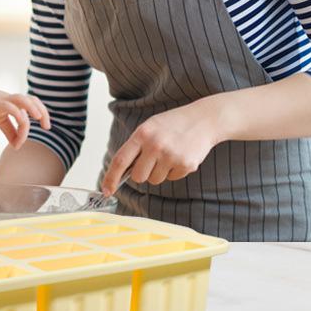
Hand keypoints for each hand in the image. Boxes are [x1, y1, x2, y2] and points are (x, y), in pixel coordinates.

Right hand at [0, 89, 49, 148]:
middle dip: (43, 111)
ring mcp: (4, 100)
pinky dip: (17, 116)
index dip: (43, 114)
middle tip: (47, 126)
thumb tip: (17, 145)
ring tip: (38, 119)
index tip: (46, 127)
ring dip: (33, 109)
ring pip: (23, 100)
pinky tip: (19, 127)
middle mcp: (12, 100)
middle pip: (33, 99)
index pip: (34, 104)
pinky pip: (10, 107)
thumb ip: (9, 131)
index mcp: (15, 103)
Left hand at [101, 99, 222, 194]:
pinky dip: (174, 171)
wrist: (204, 119)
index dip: (111, 178)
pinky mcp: (186, 165)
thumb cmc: (173, 124)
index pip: (120, 160)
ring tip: (168, 154)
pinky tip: (180, 155)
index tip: (106, 190)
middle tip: (152, 160)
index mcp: (142, 134)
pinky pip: (171, 179)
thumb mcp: (150, 127)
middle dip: (142, 174)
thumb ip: (136, 146)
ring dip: (159, 172)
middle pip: (138, 177)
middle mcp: (155, 145)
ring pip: (155, 180)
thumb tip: (122, 172)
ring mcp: (171, 156)